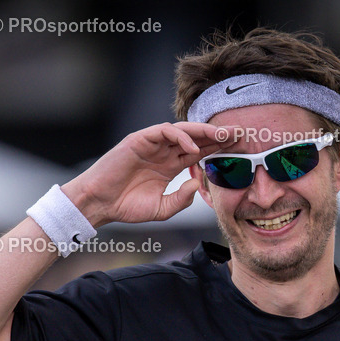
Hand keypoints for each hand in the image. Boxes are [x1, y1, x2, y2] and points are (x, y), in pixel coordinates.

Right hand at [61, 122, 237, 226]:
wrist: (99, 204)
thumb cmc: (126, 206)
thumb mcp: (162, 209)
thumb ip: (181, 200)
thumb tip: (197, 185)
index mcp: (169, 166)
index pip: (199, 153)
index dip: (218, 150)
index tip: (239, 149)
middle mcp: (163, 152)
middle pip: (195, 139)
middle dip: (217, 137)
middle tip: (240, 135)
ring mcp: (151, 144)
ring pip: (182, 131)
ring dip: (203, 132)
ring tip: (222, 136)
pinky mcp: (139, 139)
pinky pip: (164, 132)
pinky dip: (180, 137)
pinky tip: (193, 147)